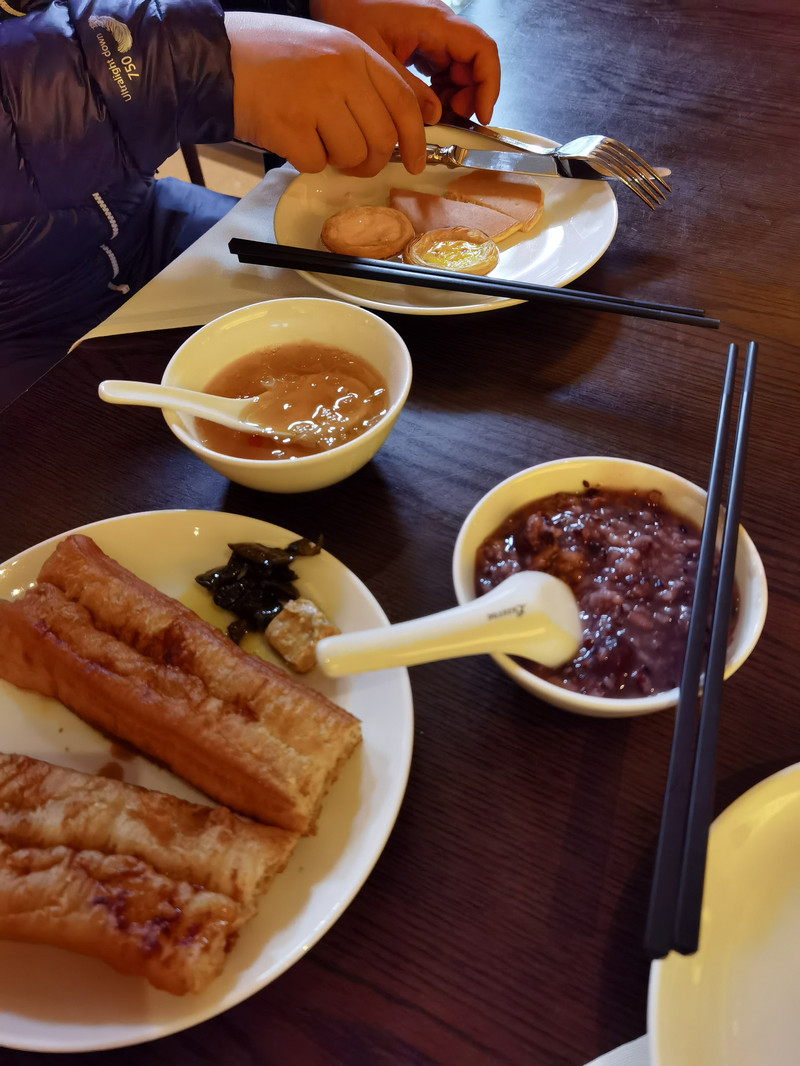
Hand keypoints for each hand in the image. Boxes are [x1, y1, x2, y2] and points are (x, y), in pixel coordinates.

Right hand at [225, 12, 428, 175]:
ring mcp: (316, 100)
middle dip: (373, 161)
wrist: (218, 57)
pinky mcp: (290, 127)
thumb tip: (392, 133)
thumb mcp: (328, 52)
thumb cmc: (273, 58)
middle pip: (382, 139)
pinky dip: (306, 161)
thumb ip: (362, 84)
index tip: (416, 164)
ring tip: (318, 142)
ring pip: (353, 155)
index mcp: (356, 52)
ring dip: (339, 162)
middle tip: (356, 163)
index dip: (416, 141)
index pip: (403, 103)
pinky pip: (316, 164)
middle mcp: (341, 73)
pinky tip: (291, 138)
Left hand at [309, 0, 500, 125]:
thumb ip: (408, 89)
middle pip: (474, 62)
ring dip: (454, 96)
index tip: (481, 114)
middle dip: (470, 95)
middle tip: (451, 121)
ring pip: (459, 68)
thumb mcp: (376, 57)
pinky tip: (424, 106)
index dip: (488, 84)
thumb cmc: (348, 12)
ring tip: (436, 117)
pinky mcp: (420, 42)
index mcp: (435, 23)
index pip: (482, 50)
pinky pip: (441, 68)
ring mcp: (431, 33)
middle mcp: (439, 26)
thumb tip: (437, 116)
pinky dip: (439, 90)